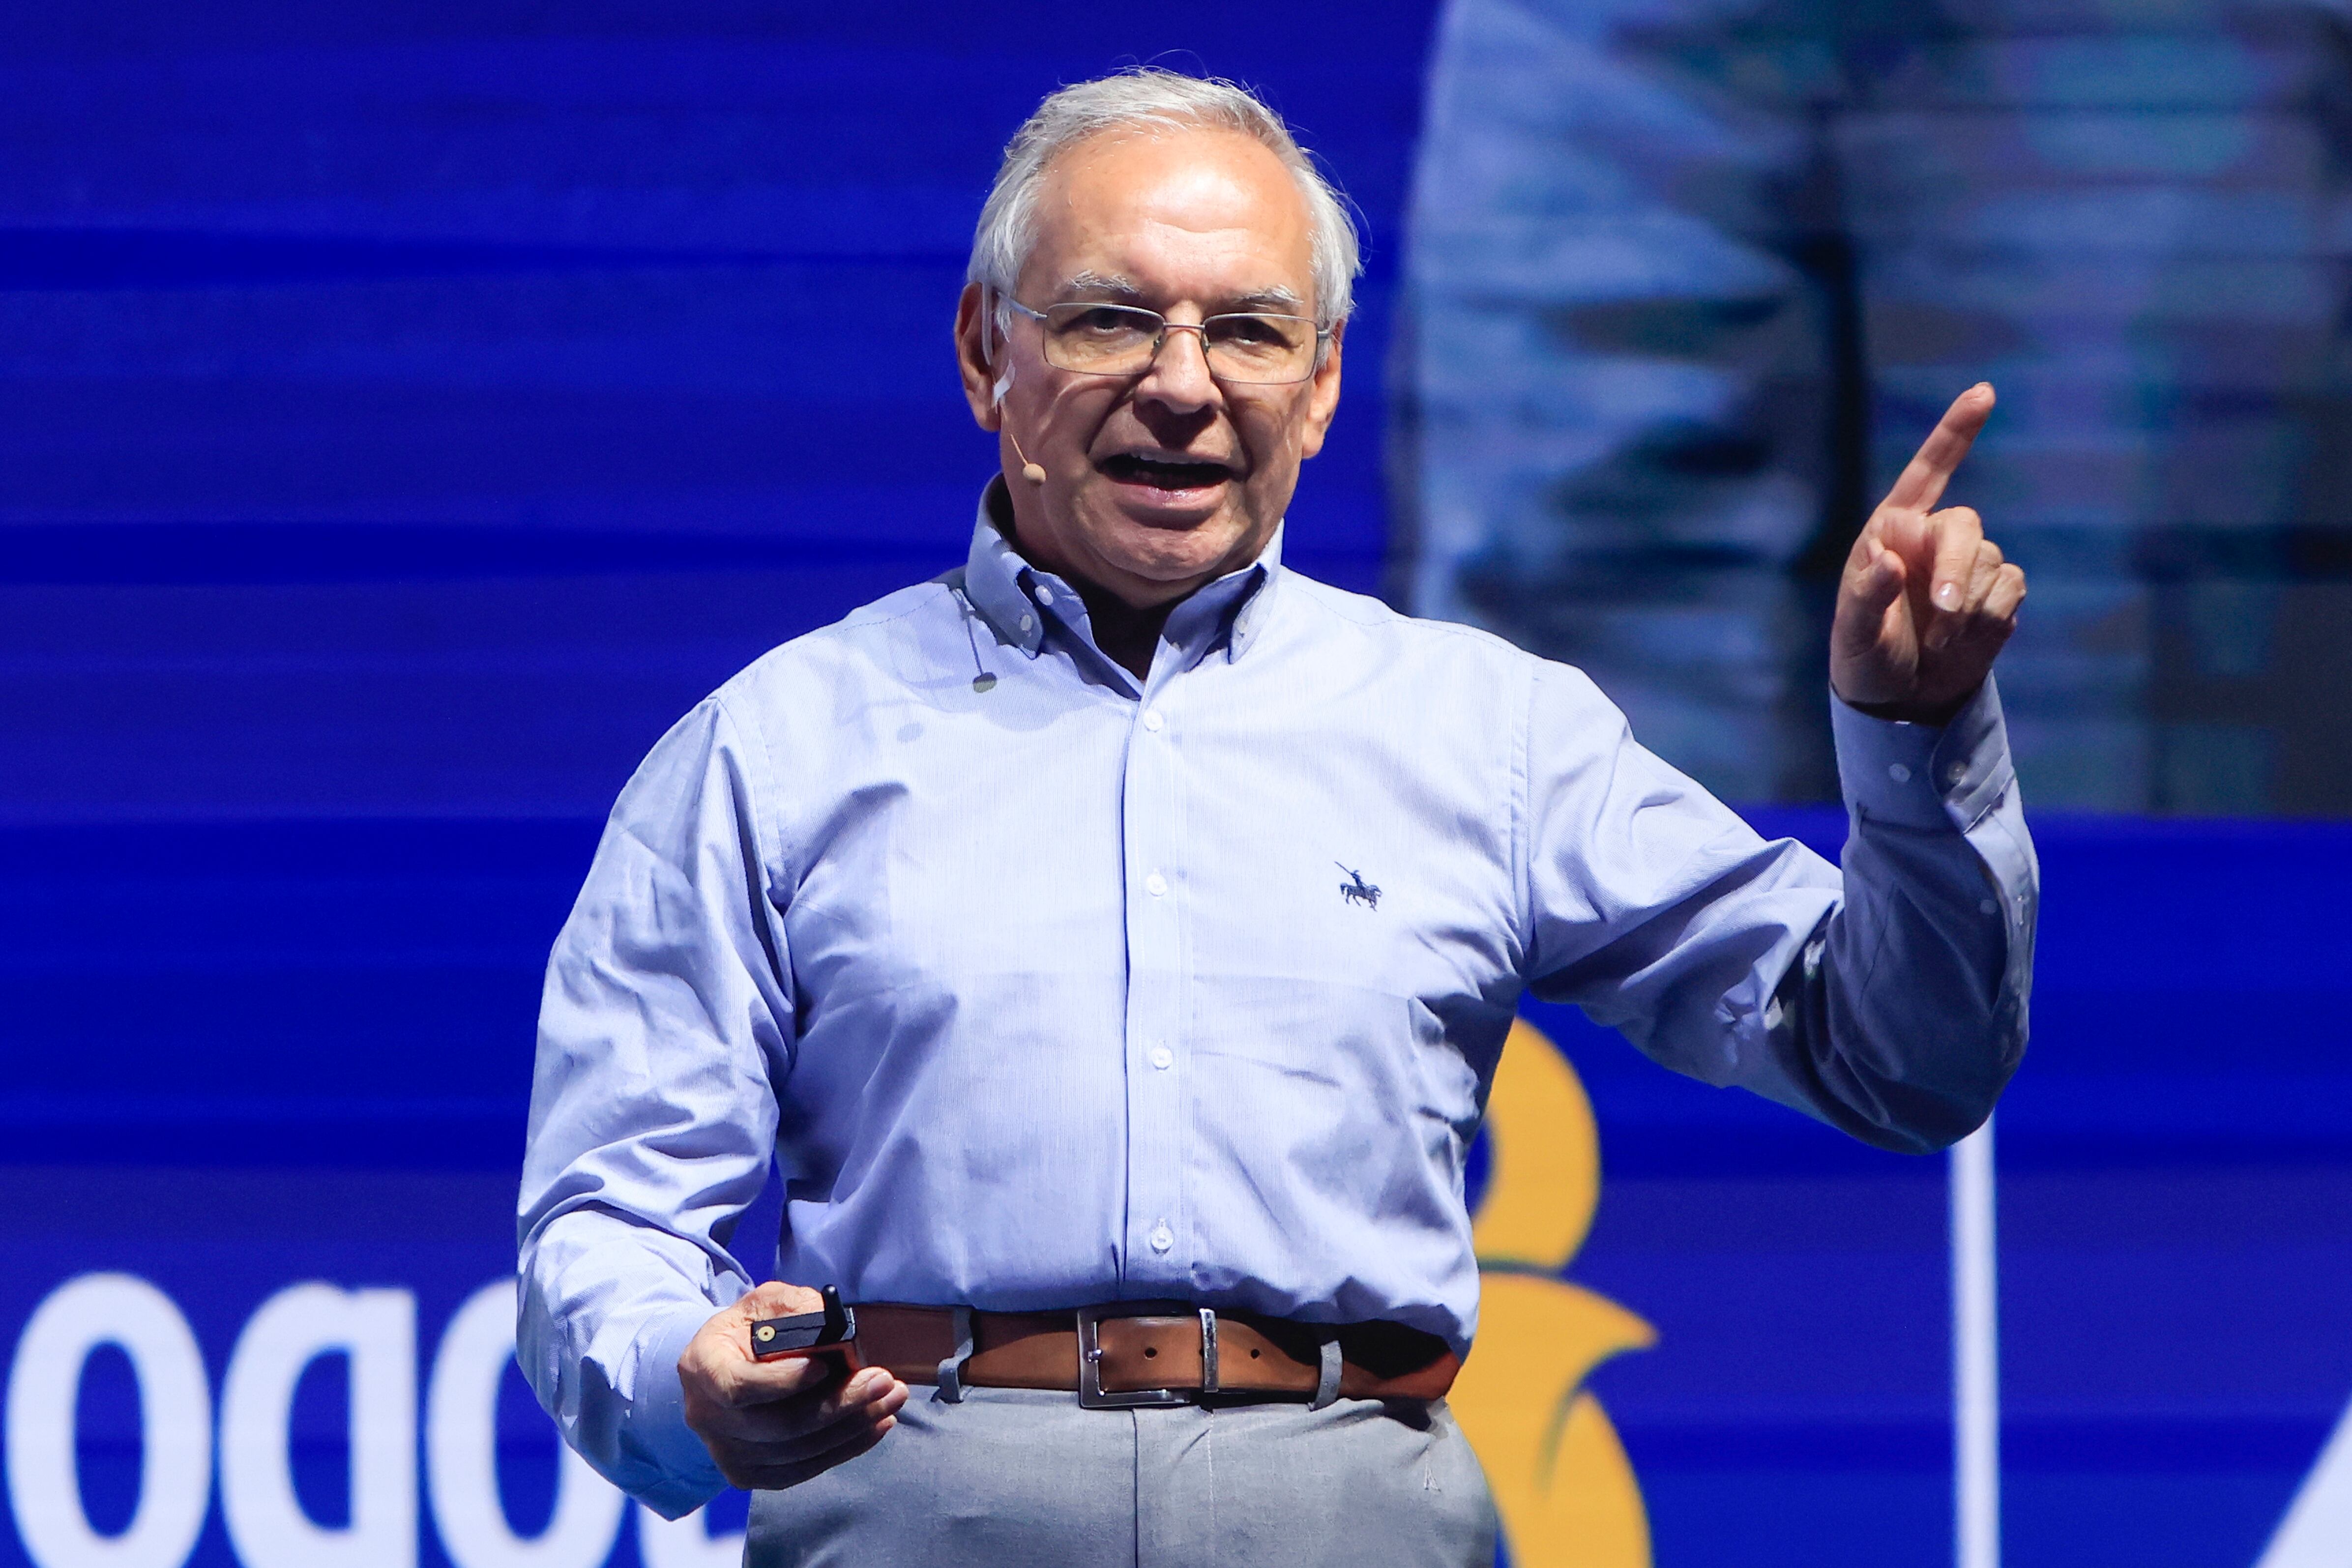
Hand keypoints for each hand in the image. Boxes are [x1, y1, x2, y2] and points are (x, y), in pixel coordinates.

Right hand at [677, 1282, 907, 1490]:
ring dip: (853, 1427)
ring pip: (797, 1452)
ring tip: (892, 1399)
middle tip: (884, 1381)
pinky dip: (846, 1448)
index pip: (739, 1387)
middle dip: (840, 1404)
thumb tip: (834, 1326)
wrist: (728, 1366)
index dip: (784, 1383)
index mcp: (703, 1366)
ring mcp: (726, 1452)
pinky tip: (877, 1425)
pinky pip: (803, 1470)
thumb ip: (797, 1308)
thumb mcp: (769, 1302)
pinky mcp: (749, 1474)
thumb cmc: (753, 1328)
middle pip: (778, 1426)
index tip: (827, 1367)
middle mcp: (707, 1416)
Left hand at [1830, 383, 2026, 723]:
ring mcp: (1968, 564)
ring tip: (1937, 638)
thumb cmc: (1864, 656)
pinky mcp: (1997, 592)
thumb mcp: (1853, 632)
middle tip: (1943, 614)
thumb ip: (1868, 595)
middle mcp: (1932, 538)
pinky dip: (1989, 617)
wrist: (1901, 697)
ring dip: (1967, 606)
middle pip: (1965, 527)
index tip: (1984, 392)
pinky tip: (1966, 637)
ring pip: (1991, 562)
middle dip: (1957, 569)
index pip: (1927, 472)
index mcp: (1891, 531)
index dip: (1955, 431)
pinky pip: (2010, 588)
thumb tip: (1891, 562)